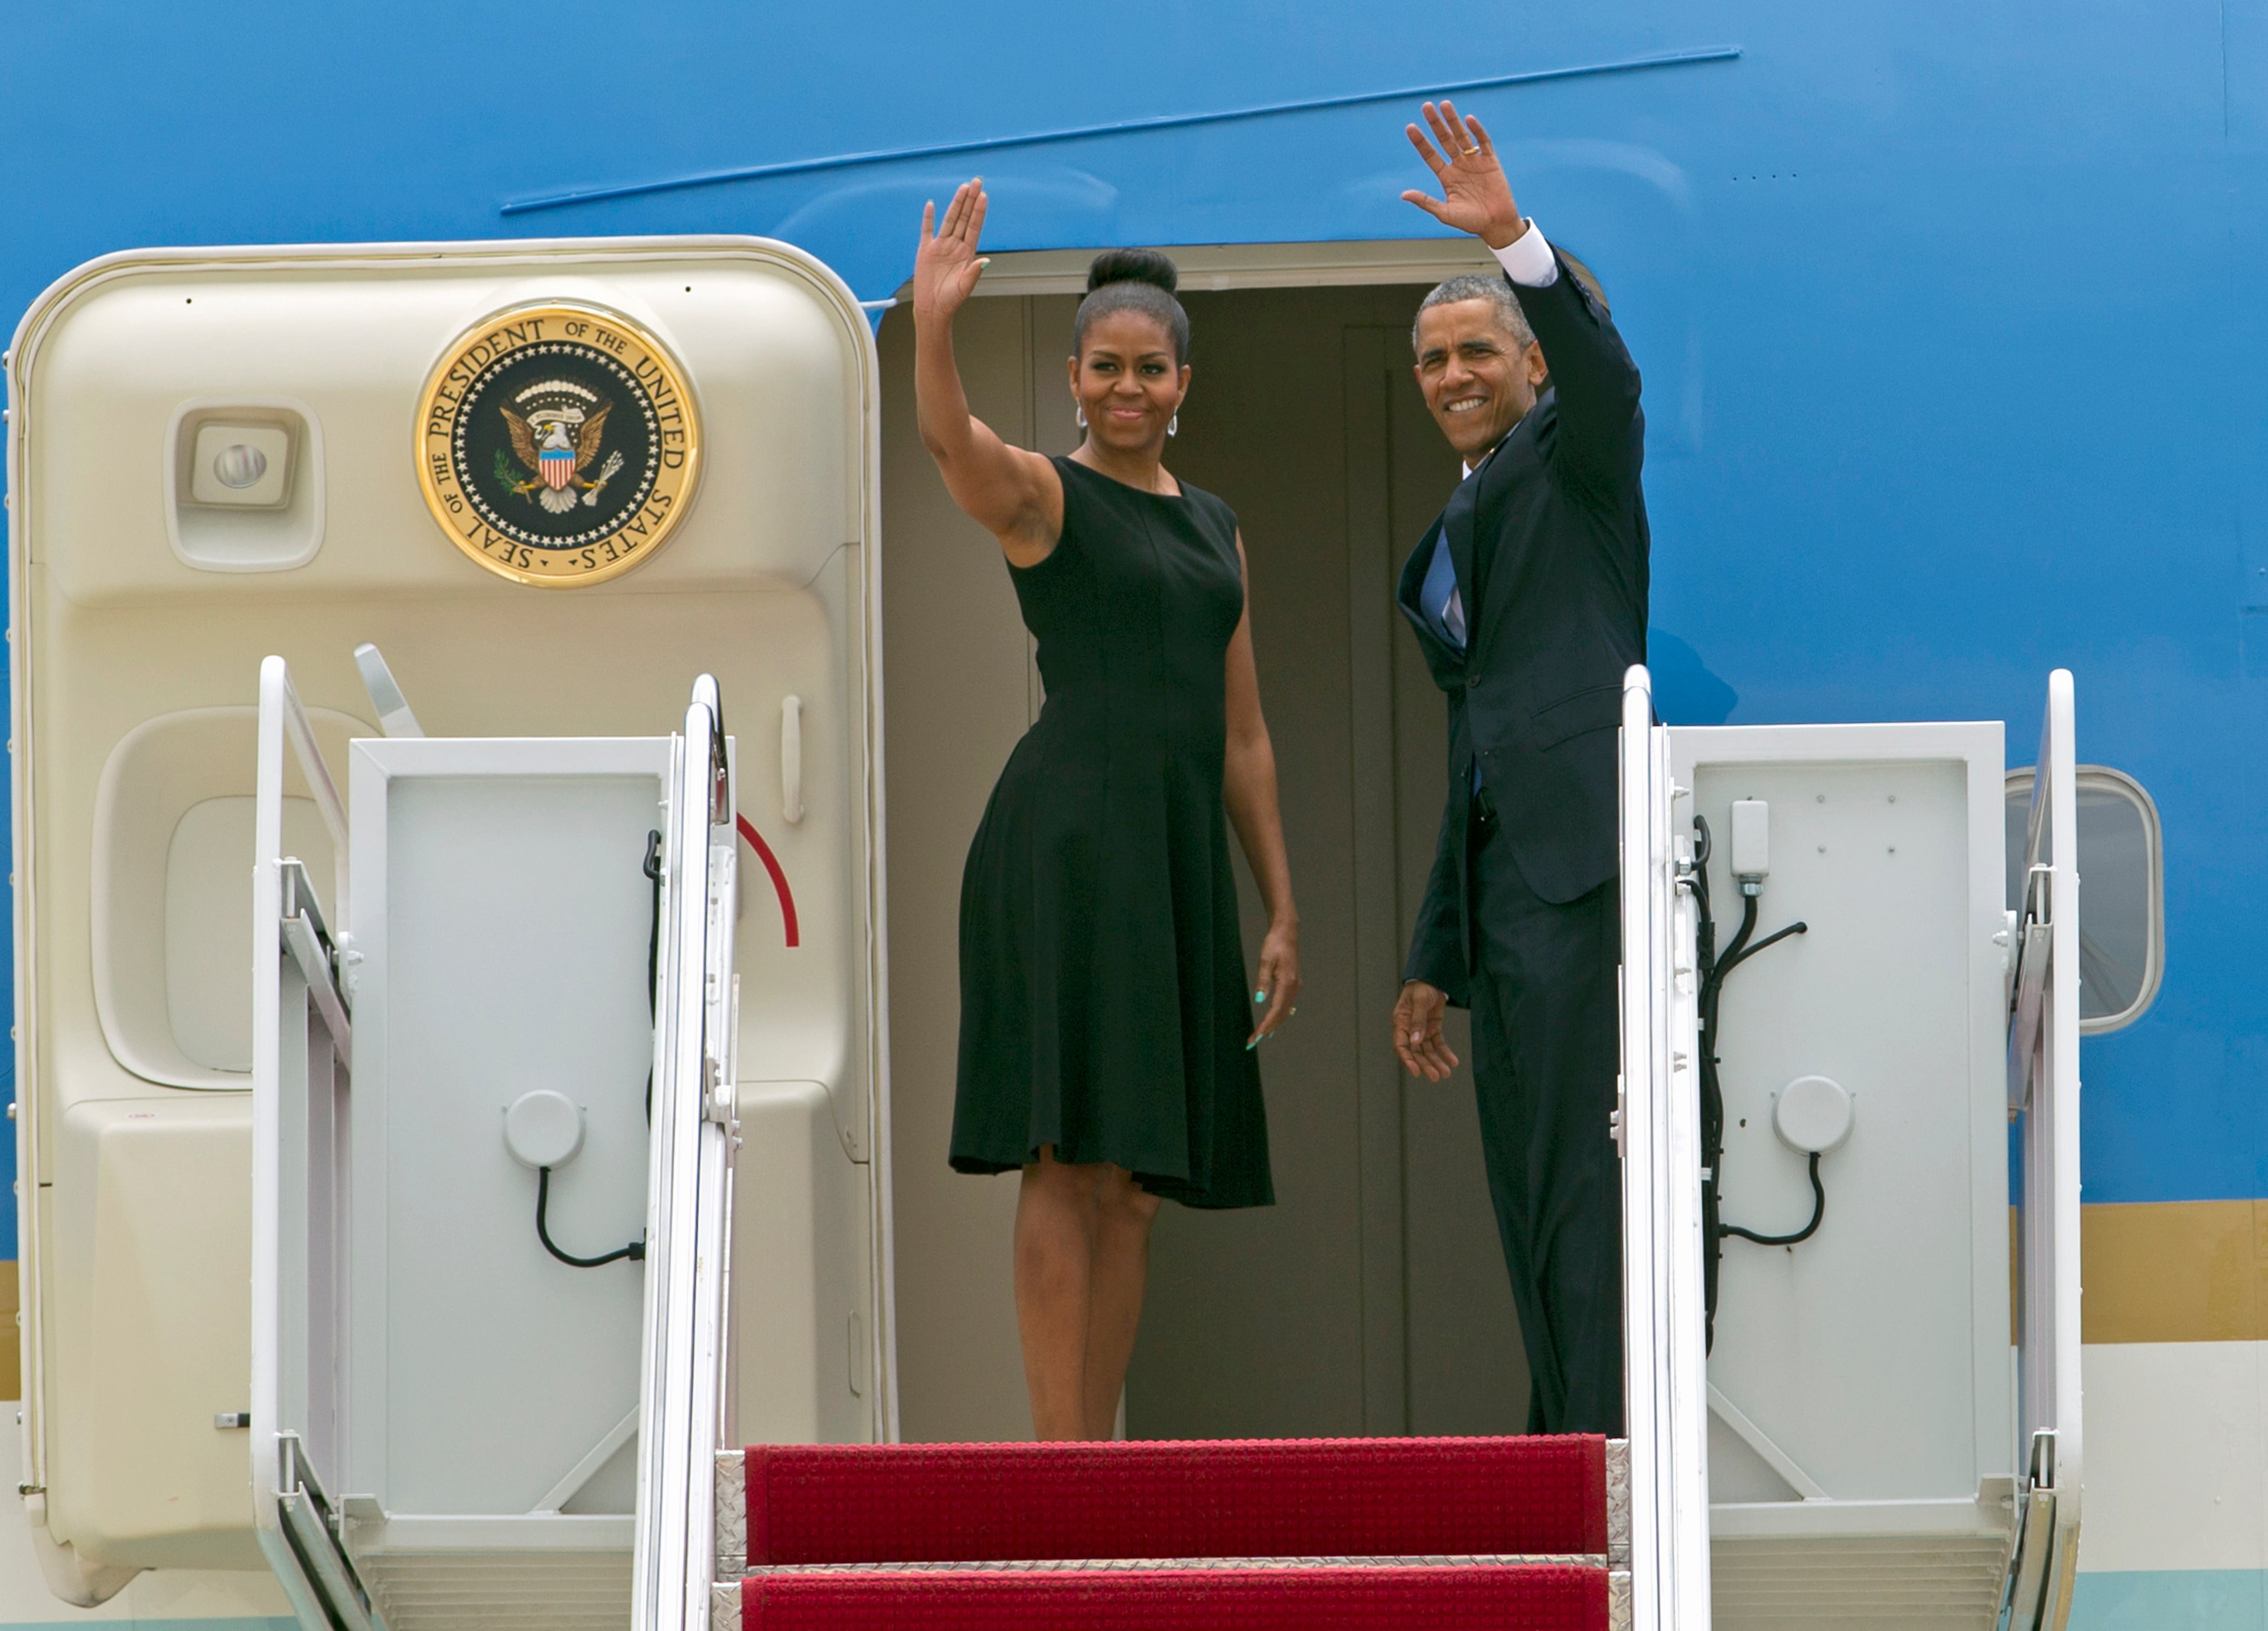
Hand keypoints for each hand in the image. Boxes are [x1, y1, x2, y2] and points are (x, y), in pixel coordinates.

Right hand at [914, 178, 990, 322]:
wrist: (933, 308)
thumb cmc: (951, 301)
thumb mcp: (965, 287)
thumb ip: (974, 272)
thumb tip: (985, 261)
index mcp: (967, 253)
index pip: (974, 227)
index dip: (978, 211)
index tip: (983, 196)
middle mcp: (955, 246)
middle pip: (964, 218)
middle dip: (970, 200)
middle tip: (976, 181)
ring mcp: (941, 246)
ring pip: (950, 220)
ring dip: (956, 203)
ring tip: (963, 187)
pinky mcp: (926, 250)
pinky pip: (927, 230)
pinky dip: (928, 218)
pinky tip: (931, 205)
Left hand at [1249, 919, 1301, 1046]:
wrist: (1286, 933)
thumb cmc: (1275, 944)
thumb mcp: (1266, 960)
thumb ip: (1263, 980)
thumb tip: (1259, 1000)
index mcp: (1287, 983)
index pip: (1275, 1010)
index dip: (1266, 1025)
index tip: (1256, 1036)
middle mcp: (1293, 987)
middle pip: (1280, 1015)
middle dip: (1267, 1029)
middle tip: (1252, 1041)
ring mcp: (1295, 987)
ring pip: (1284, 1011)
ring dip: (1273, 1024)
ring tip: (1261, 1036)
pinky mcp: (1293, 984)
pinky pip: (1286, 1005)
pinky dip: (1278, 1016)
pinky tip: (1273, 1022)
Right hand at [1393, 980, 1459, 1080]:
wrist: (1433, 978)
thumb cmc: (1421, 987)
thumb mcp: (1419, 1001)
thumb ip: (1418, 1021)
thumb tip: (1415, 1041)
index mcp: (1401, 1022)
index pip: (1401, 1046)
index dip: (1408, 1060)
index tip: (1416, 1071)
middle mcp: (1410, 1029)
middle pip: (1416, 1052)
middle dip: (1426, 1065)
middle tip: (1436, 1077)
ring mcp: (1421, 1030)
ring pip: (1428, 1050)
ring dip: (1436, 1062)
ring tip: (1446, 1073)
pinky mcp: (1433, 1028)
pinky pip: (1438, 1043)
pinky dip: (1445, 1052)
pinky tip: (1453, 1061)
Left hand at [1401, 100, 1524, 250]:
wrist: (1496, 225)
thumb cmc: (1470, 222)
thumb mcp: (1445, 213)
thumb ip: (1426, 202)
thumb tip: (1404, 195)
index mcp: (1447, 177)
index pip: (1430, 155)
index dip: (1421, 142)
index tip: (1410, 127)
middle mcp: (1459, 166)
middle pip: (1445, 140)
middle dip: (1436, 124)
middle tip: (1426, 106)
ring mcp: (1475, 162)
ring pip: (1462, 137)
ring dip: (1453, 121)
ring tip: (1445, 105)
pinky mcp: (1491, 162)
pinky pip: (1483, 143)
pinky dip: (1477, 131)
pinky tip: (1469, 120)